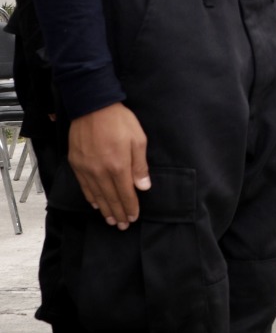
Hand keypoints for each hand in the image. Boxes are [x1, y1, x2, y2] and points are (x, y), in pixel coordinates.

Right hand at [68, 104, 149, 229]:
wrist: (92, 106)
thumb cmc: (120, 121)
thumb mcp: (138, 140)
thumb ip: (140, 166)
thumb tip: (143, 187)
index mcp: (118, 166)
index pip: (126, 194)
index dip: (130, 207)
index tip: (133, 217)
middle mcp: (100, 171)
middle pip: (110, 198)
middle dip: (118, 213)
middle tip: (122, 226)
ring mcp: (86, 168)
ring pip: (96, 195)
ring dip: (104, 209)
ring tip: (110, 220)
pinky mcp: (76, 163)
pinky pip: (83, 186)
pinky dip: (90, 197)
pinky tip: (95, 203)